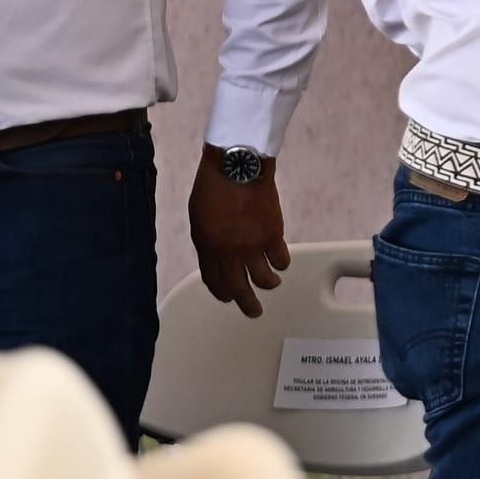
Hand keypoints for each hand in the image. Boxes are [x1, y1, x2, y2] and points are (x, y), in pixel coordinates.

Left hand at [188, 154, 291, 318]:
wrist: (238, 167)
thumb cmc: (214, 186)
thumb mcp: (199, 217)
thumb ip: (208, 239)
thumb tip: (217, 253)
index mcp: (207, 247)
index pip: (214, 281)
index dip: (221, 292)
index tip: (227, 296)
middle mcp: (230, 253)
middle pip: (239, 289)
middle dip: (246, 304)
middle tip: (253, 311)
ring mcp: (253, 246)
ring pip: (264, 280)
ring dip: (268, 285)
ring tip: (271, 284)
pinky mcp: (273, 236)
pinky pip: (280, 260)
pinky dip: (280, 263)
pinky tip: (280, 261)